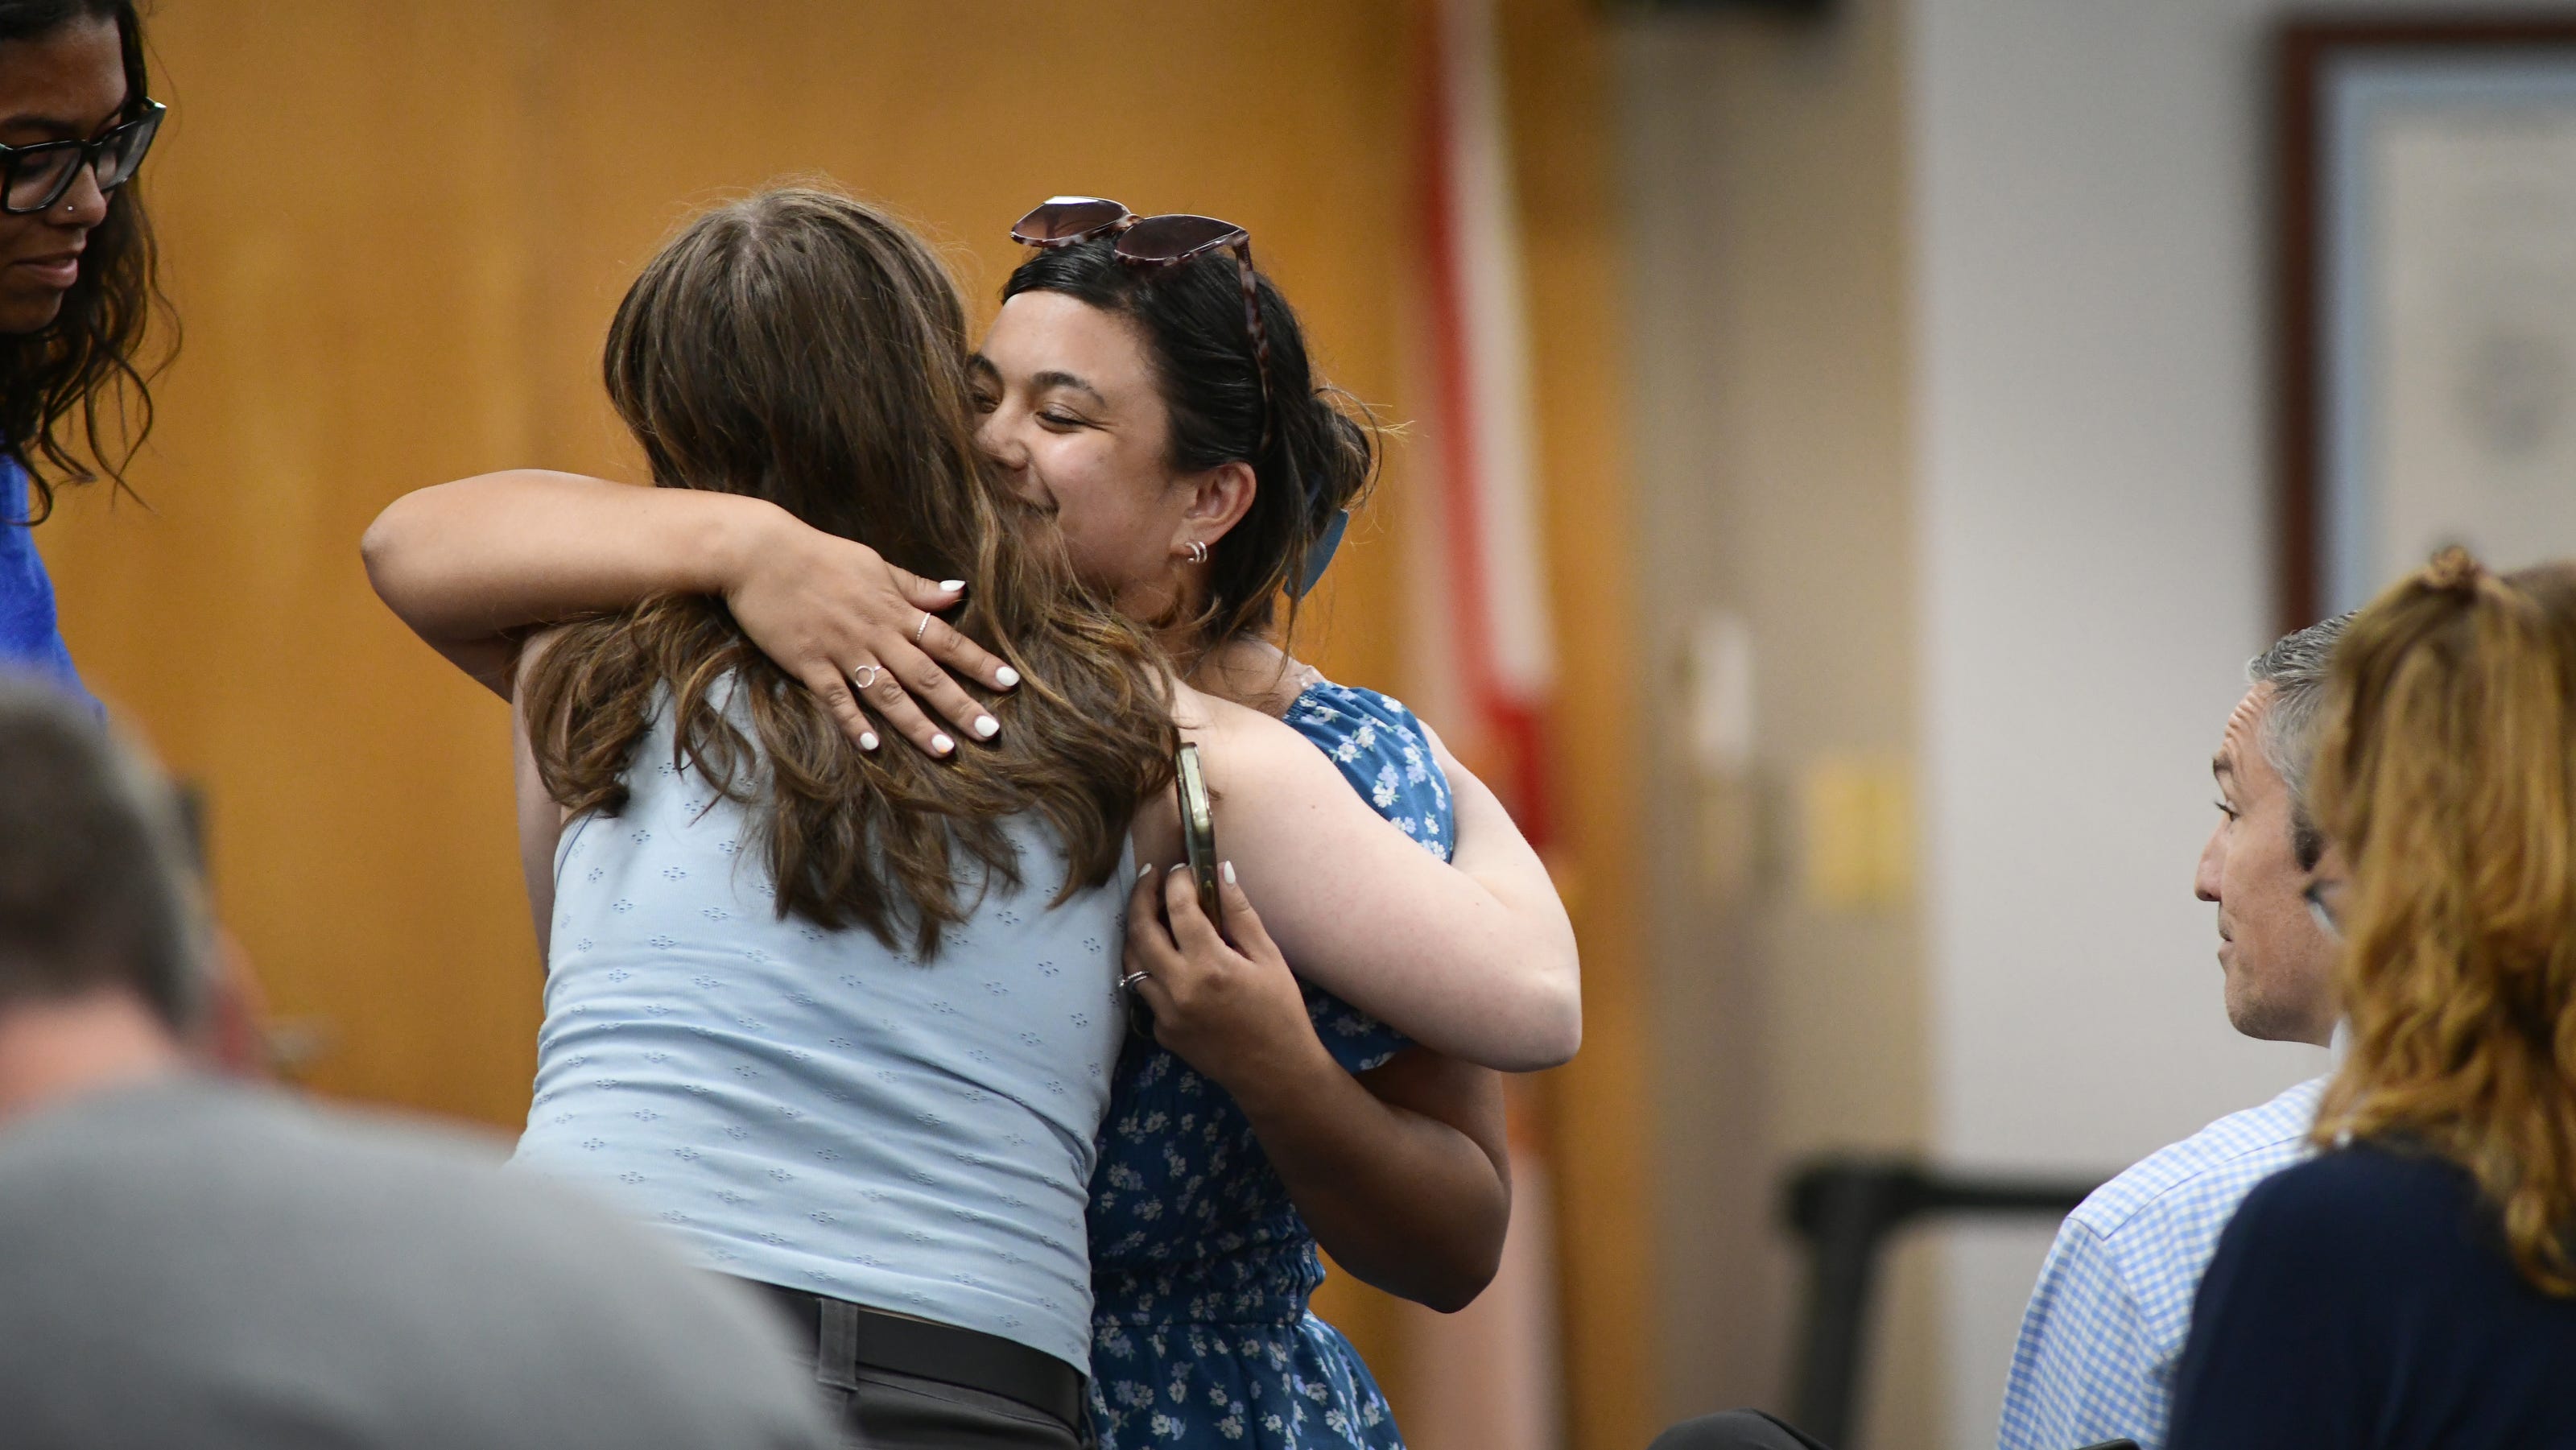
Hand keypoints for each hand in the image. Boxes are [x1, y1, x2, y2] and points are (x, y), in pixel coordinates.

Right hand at [721, 514, 1020, 757]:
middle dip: (961, 706)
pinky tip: (873, 746)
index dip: (979, 662)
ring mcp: (842, 651)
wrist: (759, 553)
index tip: (1010, 684)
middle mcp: (875, 634)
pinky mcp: (808, 663)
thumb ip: (916, 586)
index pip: (946, 640)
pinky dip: (854, 722)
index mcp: (893, 609)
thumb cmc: (819, 555)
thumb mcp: (875, 564)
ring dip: (918, 724)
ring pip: (888, 694)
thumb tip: (959, 592)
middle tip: (991, 733)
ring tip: (946, 751)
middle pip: (926, 675)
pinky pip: (836, 699)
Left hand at [1123, 861, 1334, 1096]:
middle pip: (1140, 929)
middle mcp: (1178, 987)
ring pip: (1132, 962)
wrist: (1274, 1072)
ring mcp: (1164, 1013)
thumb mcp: (1269, 958)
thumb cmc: (1280, 1012)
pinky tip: (1170, 961)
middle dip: (1141, 895)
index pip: (1179, 908)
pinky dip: (1152, 970)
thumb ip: (1240, 914)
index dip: (1177, 881)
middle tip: (1150, 877)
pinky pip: (1146, 992)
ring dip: (1137, 932)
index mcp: (1210, 965)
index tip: (1182, 868)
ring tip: (1149, 913)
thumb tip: (1220, 871)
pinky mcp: (1161, 1032)